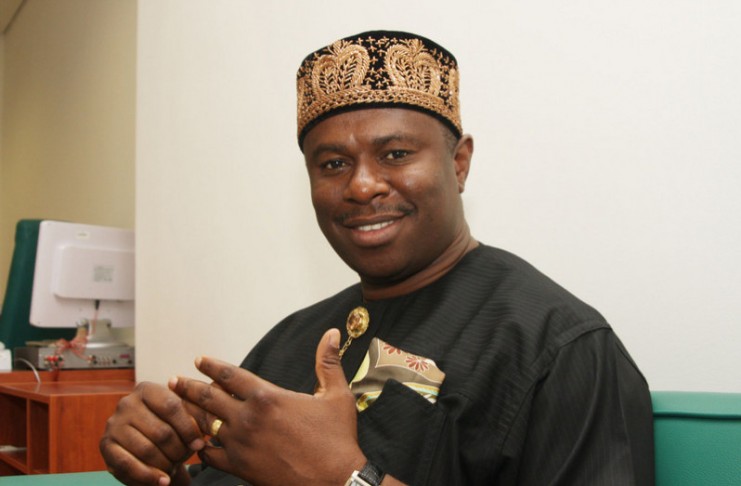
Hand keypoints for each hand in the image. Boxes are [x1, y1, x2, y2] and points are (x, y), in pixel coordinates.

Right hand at [100, 382, 205, 485]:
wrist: (151, 453)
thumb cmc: (173, 432)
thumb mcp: (185, 416)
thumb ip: (197, 409)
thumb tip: (216, 401)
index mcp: (147, 389)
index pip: (171, 406)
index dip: (188, 428)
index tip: (200, 444)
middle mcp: (127, 403)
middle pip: (160, 431)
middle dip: (178, 450)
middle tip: (185, 458)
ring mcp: (114, 424)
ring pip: (146, 449)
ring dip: (165, 463)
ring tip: (175, 467)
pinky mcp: (106, 446)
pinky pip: (128, 464)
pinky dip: (149, 476)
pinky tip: (163, 481)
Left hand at [170, 328, 365, 484]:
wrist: (335, 480)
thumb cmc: (337, 438)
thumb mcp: (336, 395)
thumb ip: (328, 363)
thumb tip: (332, 334)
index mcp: (268, 397)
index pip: (230, 375)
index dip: (212, 366)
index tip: (199, 360)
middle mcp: (248, 417)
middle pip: (209, 397)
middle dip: (188, 388)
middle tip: (173, 382)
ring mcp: (241, 444)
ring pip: (206, 425)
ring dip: (192, 416)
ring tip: (180, 411)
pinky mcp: (240, 467)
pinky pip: (211, 455)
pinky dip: (203, 448)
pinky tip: (200, 445)